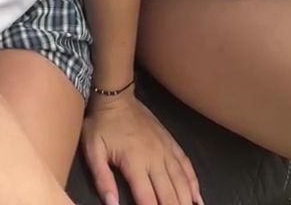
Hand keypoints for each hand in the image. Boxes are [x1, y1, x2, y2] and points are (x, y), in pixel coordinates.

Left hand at [82, 90, 201, 204]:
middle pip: (169, 193)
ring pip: (182, 181)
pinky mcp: (171, 142)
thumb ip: (102, 179)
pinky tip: (198, 197)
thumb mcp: (93, 151)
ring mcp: (165, 149)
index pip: (147, 198)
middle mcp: (154, 157)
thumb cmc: (101, 125)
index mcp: (134, 162)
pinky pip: (186, 165)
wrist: (117, 96)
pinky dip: (194, 183)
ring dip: (187, 201)